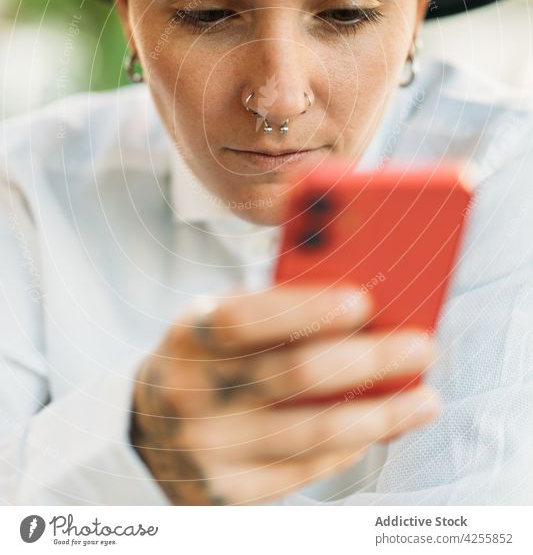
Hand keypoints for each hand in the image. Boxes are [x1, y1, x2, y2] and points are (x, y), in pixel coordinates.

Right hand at [129, 285, 439, 504]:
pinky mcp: (229, 493)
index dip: (305, 310)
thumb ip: (270, 307)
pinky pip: (306, 470)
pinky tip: (382, 427)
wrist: (146, 435)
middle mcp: (194, 394)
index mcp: (190, 337)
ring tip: (425, 399)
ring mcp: (210, 450)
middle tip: (420, 347)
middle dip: (368, 359)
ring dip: (380, 414)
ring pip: (312, 431)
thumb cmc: (203, 362)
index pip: (246, 319)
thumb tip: (357, 300)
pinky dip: (352, 445)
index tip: (363, 301)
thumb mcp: (214, 323)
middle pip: (294, 375)